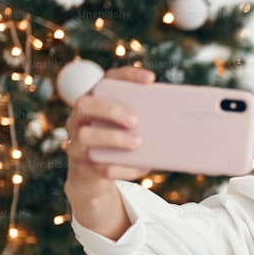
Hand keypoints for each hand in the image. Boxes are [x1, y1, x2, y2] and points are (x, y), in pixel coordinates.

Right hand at [64, 67, 153, 197]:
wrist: (94, 178)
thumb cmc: (116, 146)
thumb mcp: (127, 130)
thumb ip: (142, 120)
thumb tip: (176, 120)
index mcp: (94, 103)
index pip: (106, 81)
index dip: (127, 77)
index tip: (150, 79)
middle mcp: (79, 120)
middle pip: (85, 104)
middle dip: (111, 109)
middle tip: (136, 119)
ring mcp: (77, 144)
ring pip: (85, 136)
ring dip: (114, 138)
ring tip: (138, 142)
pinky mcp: (83, 168)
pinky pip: (101, 168)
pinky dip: (124, 168)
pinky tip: (142, 167)